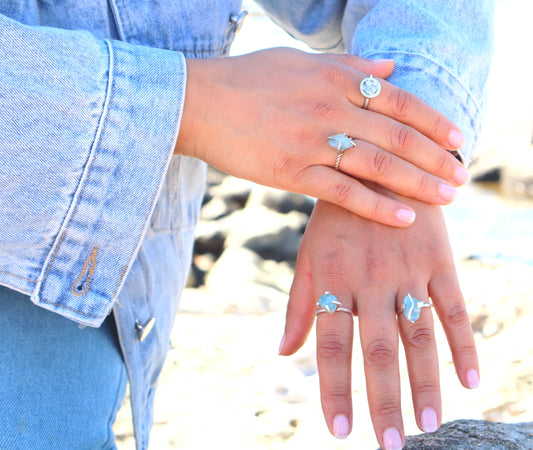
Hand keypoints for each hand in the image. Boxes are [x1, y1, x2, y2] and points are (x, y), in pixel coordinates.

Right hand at [176, 48, 469, 226]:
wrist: (199, 103)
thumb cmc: (248, 80)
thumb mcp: (300, 62)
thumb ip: (348, 67)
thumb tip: (389, 69)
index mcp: (334, 78)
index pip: (398, 100)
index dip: (433, 121)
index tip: (458, 140)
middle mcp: (328, 108)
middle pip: (396, 135)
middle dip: (435, 158)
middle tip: (462, 176)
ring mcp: (310, 142)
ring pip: (376, 164)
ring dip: (417, 183)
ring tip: (446, 198)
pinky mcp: (291, 173)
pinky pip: (342, 192)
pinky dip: (376, 205)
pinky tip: (404, 217)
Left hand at [279, 197, 478, 448]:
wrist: (377, 170)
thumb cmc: (336, 222)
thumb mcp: (308, 256)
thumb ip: (298, 305)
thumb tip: (284, 354)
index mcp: (333, 279)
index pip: (333, 345)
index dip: (335, 389)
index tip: (340, 431)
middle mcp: (371, 279)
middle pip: (379, 349)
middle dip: (384, 400)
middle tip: (389, 446)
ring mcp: (408, 270)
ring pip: (420, 336)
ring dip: (425, 383)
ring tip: (426, 425)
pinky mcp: (440, 261)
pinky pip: (455, 309)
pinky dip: (464, 345)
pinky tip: (470, 380)